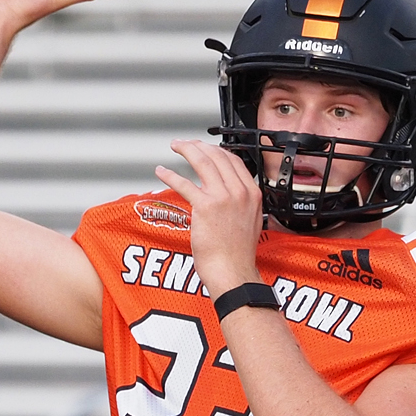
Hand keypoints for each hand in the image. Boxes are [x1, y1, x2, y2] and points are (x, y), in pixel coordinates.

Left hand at [156, 139, 268, 296]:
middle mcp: (240, 192)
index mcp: (252, 194)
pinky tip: (162, 171)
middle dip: (199, 145)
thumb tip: (225, 192)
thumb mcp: (250, 221)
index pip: (234, 160)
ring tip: (176, 147)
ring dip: (186, 149)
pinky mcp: (205, 207)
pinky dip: (171, 174)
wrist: (233, 271)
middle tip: (186, 144)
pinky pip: (185, 184)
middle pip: (218, 156)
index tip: (205, 148)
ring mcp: (224, 198)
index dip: (216, 150)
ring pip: (203, 162)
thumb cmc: (238, 254)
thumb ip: (240, 203)